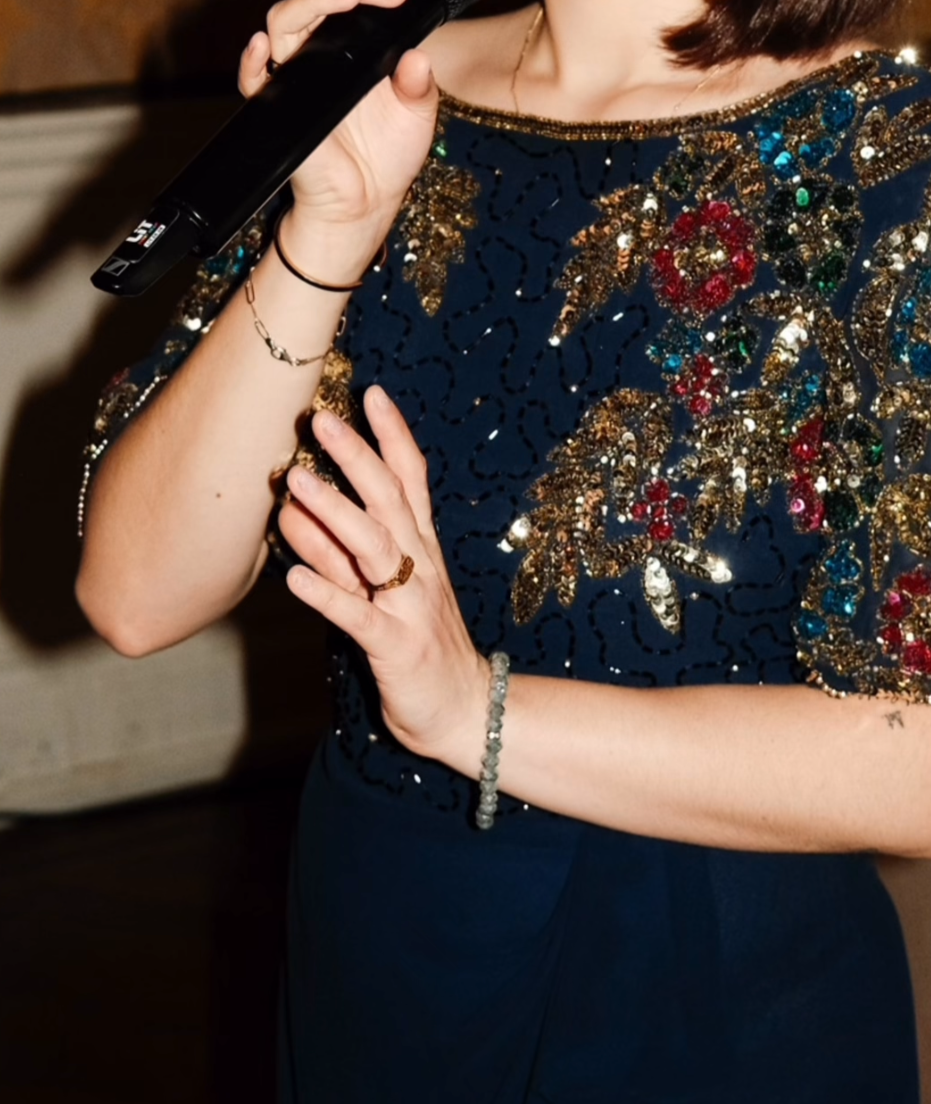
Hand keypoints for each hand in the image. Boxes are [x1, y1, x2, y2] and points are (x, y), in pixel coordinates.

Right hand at [237, 0, 439, 235]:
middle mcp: (321, 45)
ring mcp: (296, 71)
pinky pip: (254, 77)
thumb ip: (420, 84)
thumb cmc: (387, 154)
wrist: (365, 205)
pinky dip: (254, 61)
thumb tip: (417, 58)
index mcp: (355, 36)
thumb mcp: (419, 112)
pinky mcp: (277, 104)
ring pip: (284, 17)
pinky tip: (266, 48)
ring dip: (317, 0)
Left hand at [279, 385, 488, 771]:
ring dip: (335, 512)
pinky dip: (328, 594)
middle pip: (390, 500)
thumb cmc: (416, 643)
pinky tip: (295, 579)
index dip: (392, 435)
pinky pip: (359, 616)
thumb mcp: (378, 588)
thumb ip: (338, 548)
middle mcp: (421, 566)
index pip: (411, 479)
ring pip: (374, 547)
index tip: (371, 393)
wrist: (462, 710)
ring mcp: (411, 604)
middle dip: (356, 457)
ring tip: (297, 483)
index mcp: (421, 547)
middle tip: (322, 419)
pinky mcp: (397, 646)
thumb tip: (294, 505)